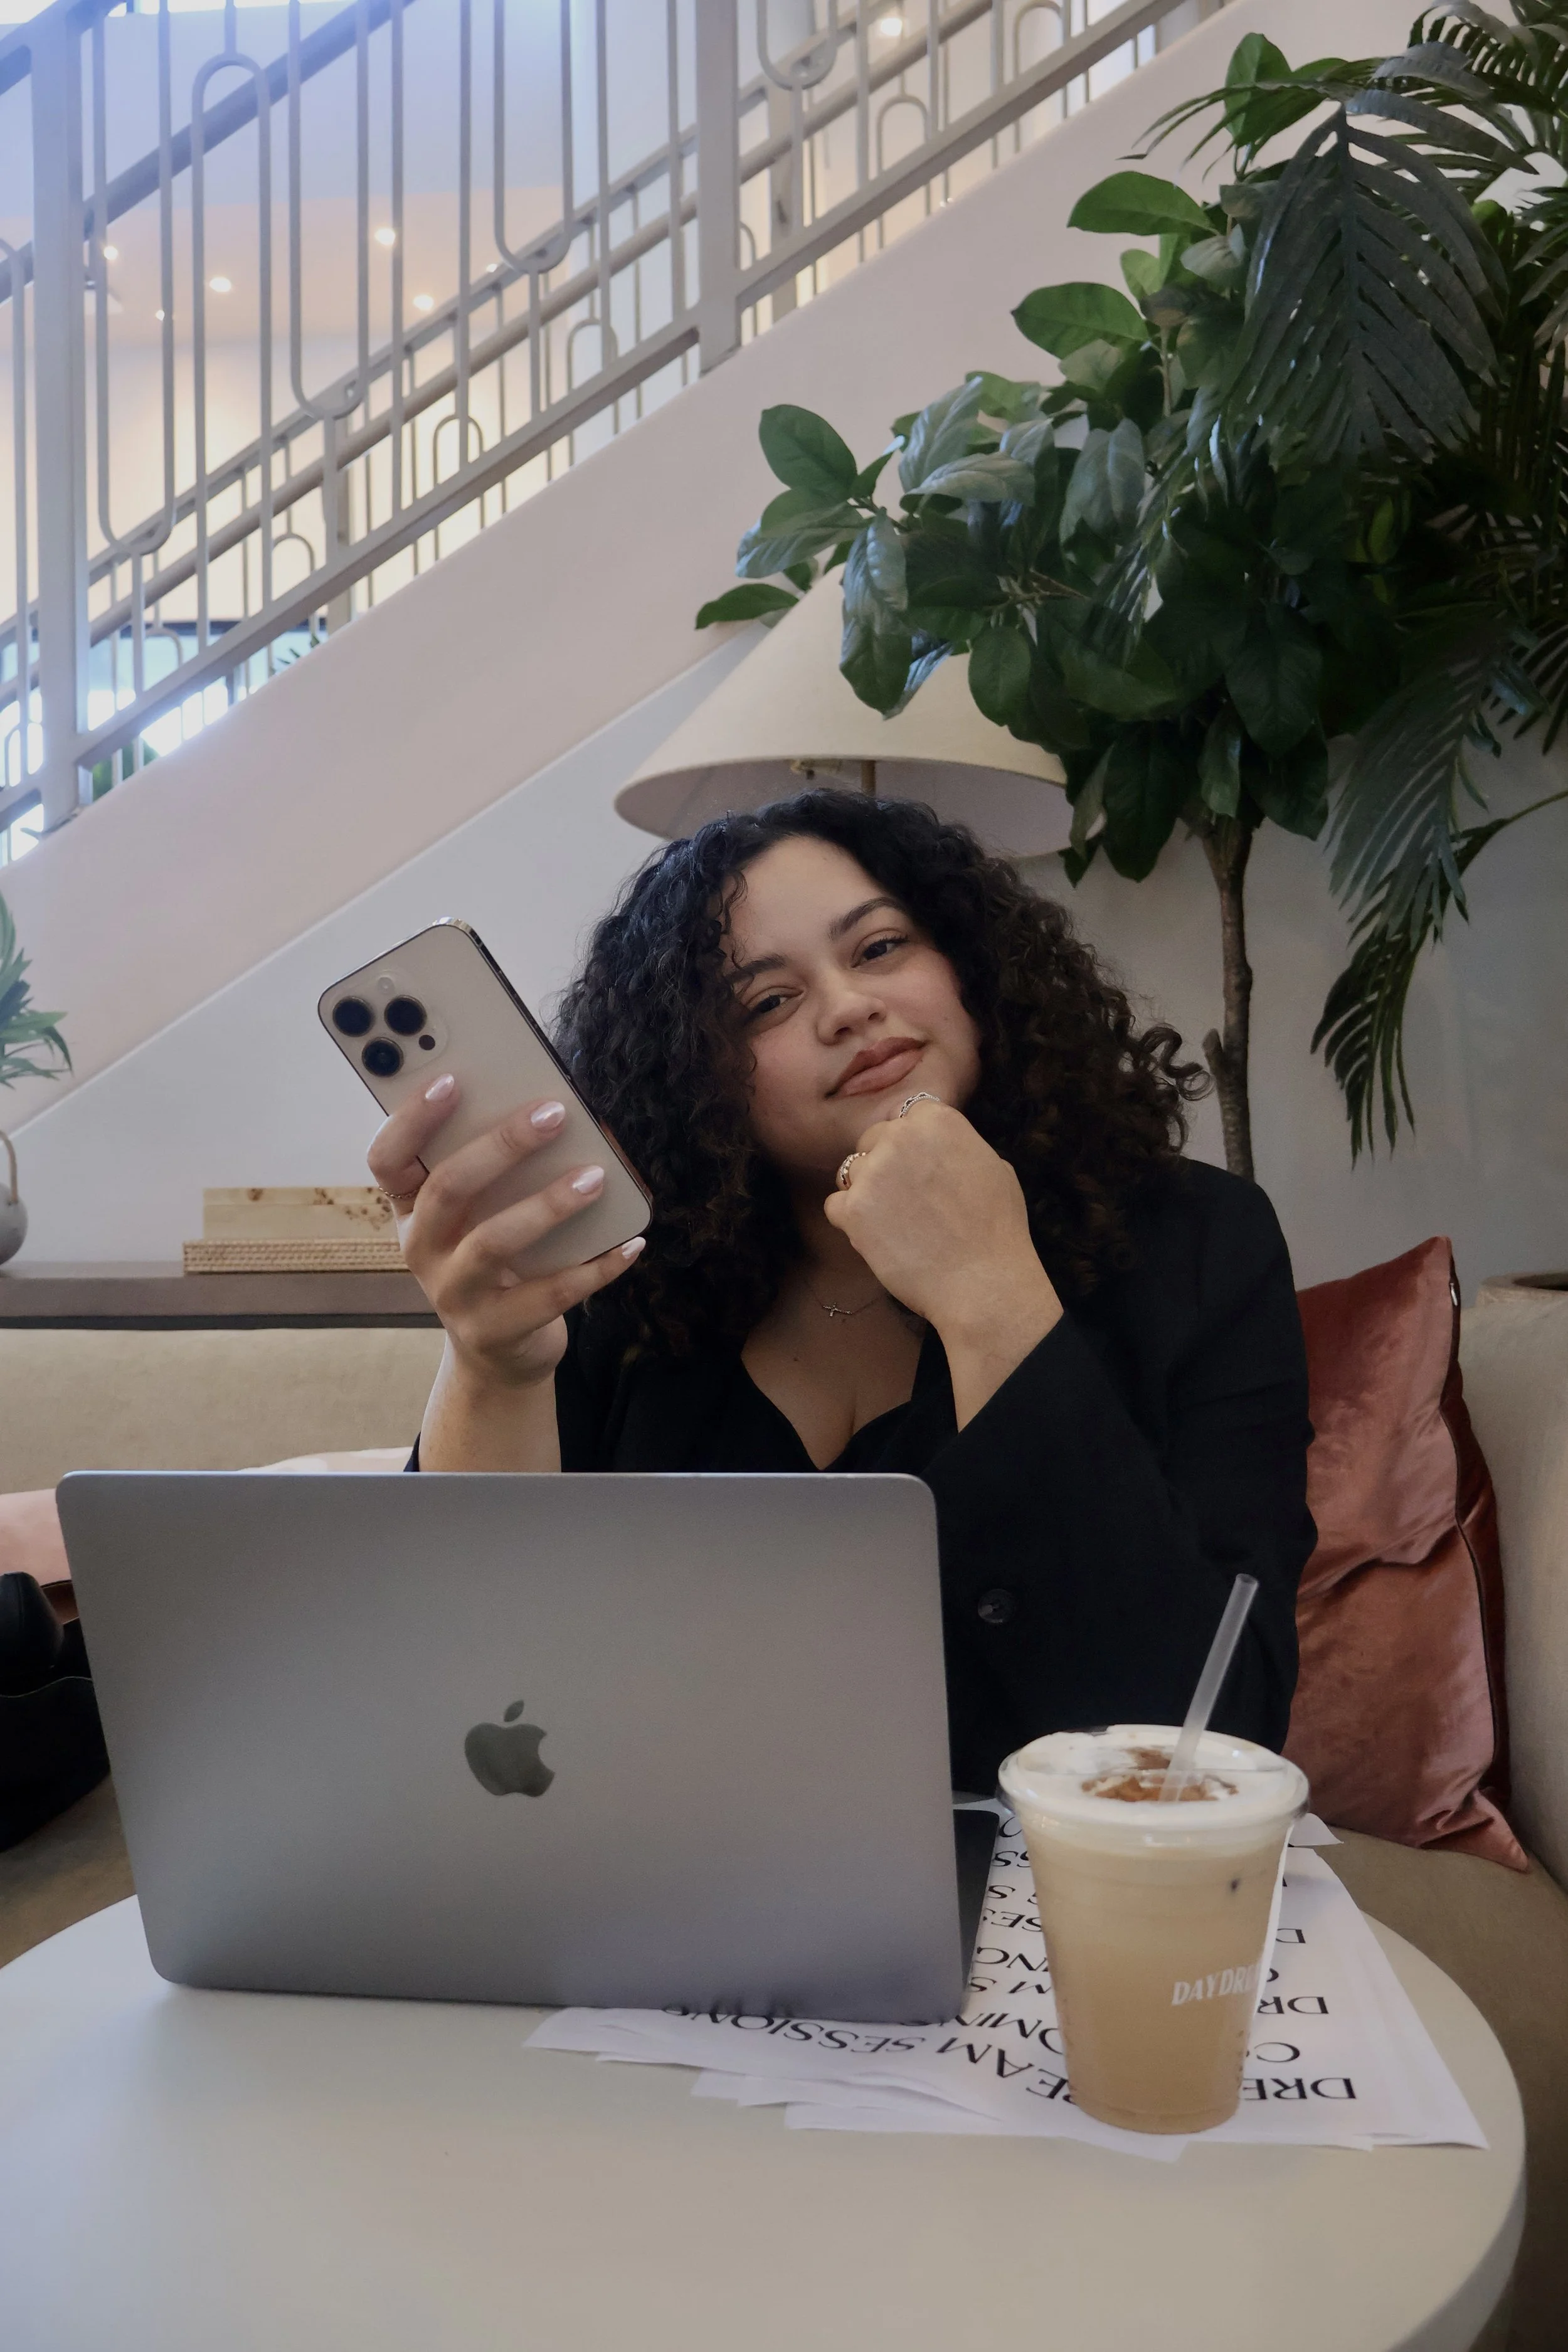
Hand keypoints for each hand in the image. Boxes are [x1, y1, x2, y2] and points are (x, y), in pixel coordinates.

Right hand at [367, 1074, 643, 1395]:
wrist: (498, 1351)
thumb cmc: (493, 1259)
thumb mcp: (477, 1214)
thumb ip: (495, 1167)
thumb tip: (554, 1109)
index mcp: (409, 1208)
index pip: (386, 1158)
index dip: (412, 1118)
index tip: (451, 1079)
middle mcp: (421, 1248)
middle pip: (447, 1189)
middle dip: (500, 1147)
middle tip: (554, 1115)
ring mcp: (454, 1294)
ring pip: (493, 1242)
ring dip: (548, 1205)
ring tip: (595, 1177)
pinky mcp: (496, 1330)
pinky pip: (551, 1295)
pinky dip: (596, 1267)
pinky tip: (631, 1243)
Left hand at [824, 1100, 1060, 1422]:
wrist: (983, 1283)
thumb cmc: (996, 1230)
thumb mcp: (994, 1167)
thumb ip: (957, 1144)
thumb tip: (937, 1144)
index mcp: (936, 1120)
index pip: (908, 1114)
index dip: (913, 1143)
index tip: (922, 1167)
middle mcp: (900, 1137)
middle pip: (874, 1139)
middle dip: (885, 1164)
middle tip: (908, 1199)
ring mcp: (872, 1172)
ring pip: (851, 1171)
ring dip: (867, 1191)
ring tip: (896, 1223)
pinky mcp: (852, 1210)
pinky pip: (835, 1205)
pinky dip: (851, 1222)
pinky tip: (880, 1238)